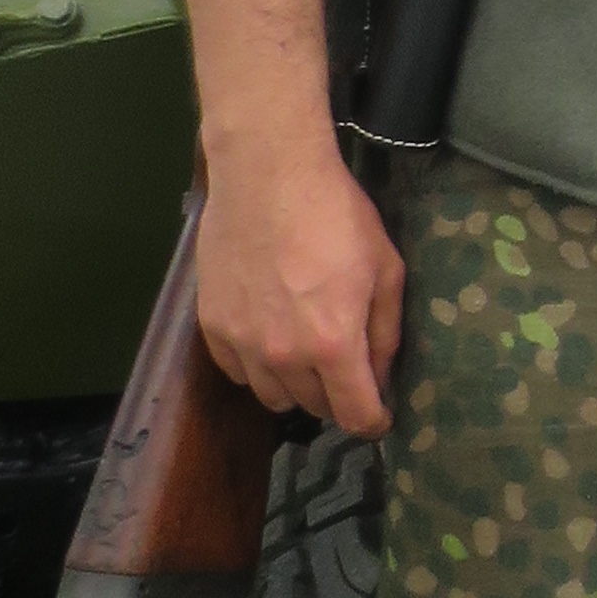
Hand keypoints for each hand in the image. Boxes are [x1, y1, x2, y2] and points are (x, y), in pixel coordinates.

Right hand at [195, 144, 403, 434]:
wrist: (267, 176)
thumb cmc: (338, 217)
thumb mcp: (385, 271)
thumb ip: (385, 333)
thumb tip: (381, 376)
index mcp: (333, 345)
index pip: (355, 415)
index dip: (373, 421)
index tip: (379, 417)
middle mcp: (282, 356)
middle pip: (314, 408)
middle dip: (337, 399)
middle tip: (349, 373)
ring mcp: (241, 343)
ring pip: (272, 397)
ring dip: (296, 387)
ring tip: (309, 356)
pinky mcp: (211, 326)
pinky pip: (236, 372)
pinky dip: (257, 368)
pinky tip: (270, 340)